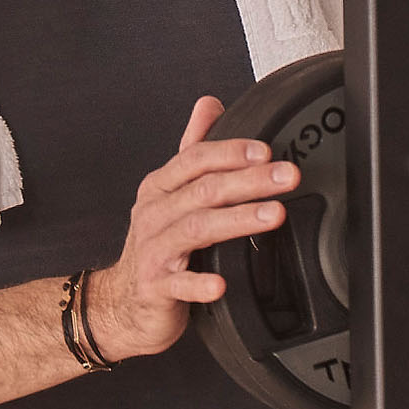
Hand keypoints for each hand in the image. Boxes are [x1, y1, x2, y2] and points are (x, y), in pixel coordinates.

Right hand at [85, 97, 297, 361]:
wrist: (121, 304)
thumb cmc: (154, 245)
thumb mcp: (169, 192)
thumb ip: (192, 148)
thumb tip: (209, 104)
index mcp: (160, 187)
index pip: (195, 158)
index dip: (231, 151)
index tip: (266, 151)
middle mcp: (154, 214)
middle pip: (204, 189)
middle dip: (249, 180)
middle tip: (287, 176)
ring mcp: (153, 251)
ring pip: (197, 228)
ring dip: (238, 220)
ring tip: (274, 215)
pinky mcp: (156, 288)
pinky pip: (179, 284)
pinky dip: (200, 283)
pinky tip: (222, 283)